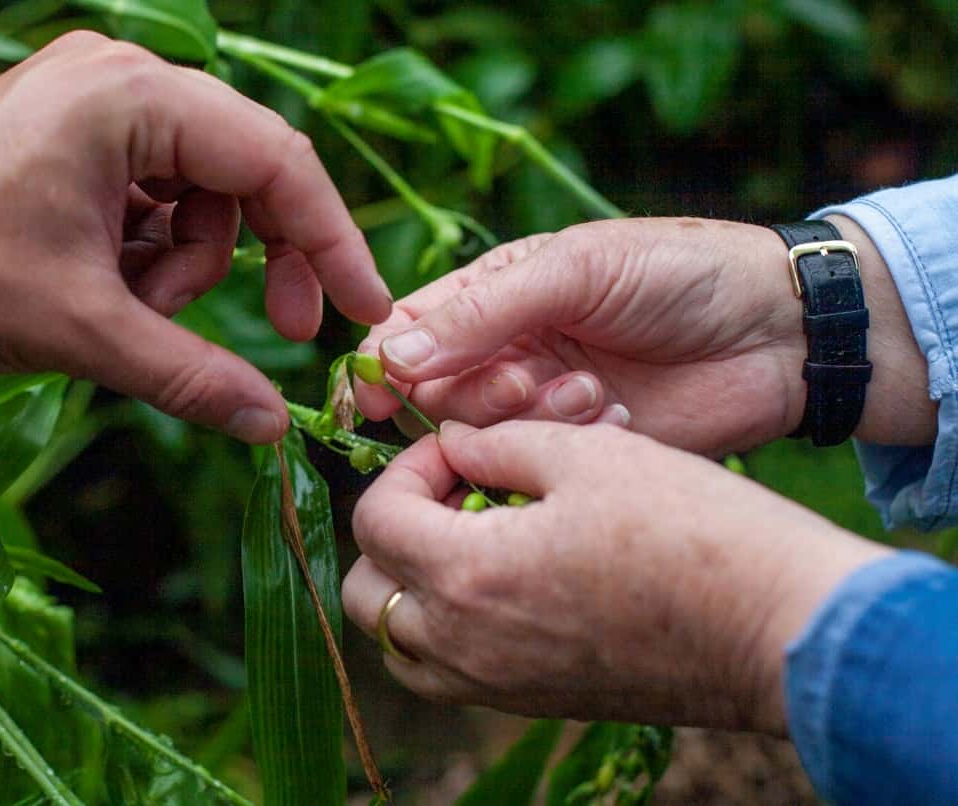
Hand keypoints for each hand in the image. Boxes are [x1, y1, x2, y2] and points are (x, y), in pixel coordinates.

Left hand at [341, 420, 889, 732]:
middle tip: (457, 492)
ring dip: (412, 586)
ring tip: (474, 539)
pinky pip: (450, 675)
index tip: (459, 447)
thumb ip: (497, 443)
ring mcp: (498, 686)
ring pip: (400, 645)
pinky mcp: (536, 705)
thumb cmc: (691, 530)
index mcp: (467, 575)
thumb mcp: (585, 454)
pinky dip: (449, 630)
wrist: (780, 628)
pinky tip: (510, 582)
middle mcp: (465, 645)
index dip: (406, 468)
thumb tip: (453, 443)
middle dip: (394, 530)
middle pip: (368, 593)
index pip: (374, 520)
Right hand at [354, 217, 931, 454]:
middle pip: (436, 394)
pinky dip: (567, 446)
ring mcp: (541, 404)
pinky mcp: (580, 452)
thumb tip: (390, 357)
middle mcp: (505, 352)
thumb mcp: (574, 271)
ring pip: (483, 436)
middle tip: (529, 379)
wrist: (779, 330)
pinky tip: (618, 417)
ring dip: (526, 419)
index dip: (381, 369)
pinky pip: (537, 464)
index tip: (380, 401)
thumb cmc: (678, 273)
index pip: (405, 334)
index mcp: (492, 296)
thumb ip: (482, 313)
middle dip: (473, 393)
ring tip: (591, 392)